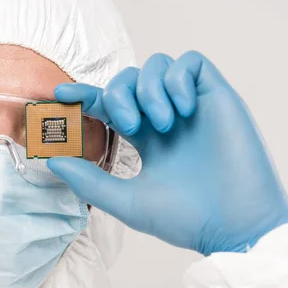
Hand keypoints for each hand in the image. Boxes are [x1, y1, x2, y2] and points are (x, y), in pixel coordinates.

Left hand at [47, 51, 287, 255]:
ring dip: (149, 89)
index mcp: (145, 140)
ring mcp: (192, 107)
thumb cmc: (185, 219)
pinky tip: (180, 109)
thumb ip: (89, 181)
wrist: (235, 225)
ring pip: (158, 66)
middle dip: (120, 93)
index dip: (85, 94)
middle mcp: (166, 119)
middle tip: (130, 124)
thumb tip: (52, 161)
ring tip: (161, 124)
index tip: (60, 94)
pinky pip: (192, 63)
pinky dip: (177, 79)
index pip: (109, 105)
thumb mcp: (128, 201)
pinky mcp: (218, 98)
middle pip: (130, 80)